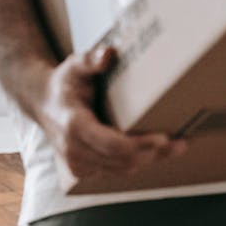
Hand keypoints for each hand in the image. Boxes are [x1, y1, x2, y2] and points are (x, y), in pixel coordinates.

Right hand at [38, 46, 185, 177]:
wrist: (43, 102)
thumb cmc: (65, 81)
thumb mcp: (75, 64)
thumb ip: (91, 59)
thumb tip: (108, 54)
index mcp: (73, 125)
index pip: (111, 144)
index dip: (139, 145)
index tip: (165, 138)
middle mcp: (73, 149)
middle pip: (121, 160)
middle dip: (154, 153)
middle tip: (181, 143)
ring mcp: (77, 163)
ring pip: (121, 169)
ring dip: (150, 160)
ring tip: (176, 147)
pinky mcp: (83, 169)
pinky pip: (115, 171)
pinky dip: (138, 162)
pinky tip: (157, 152)